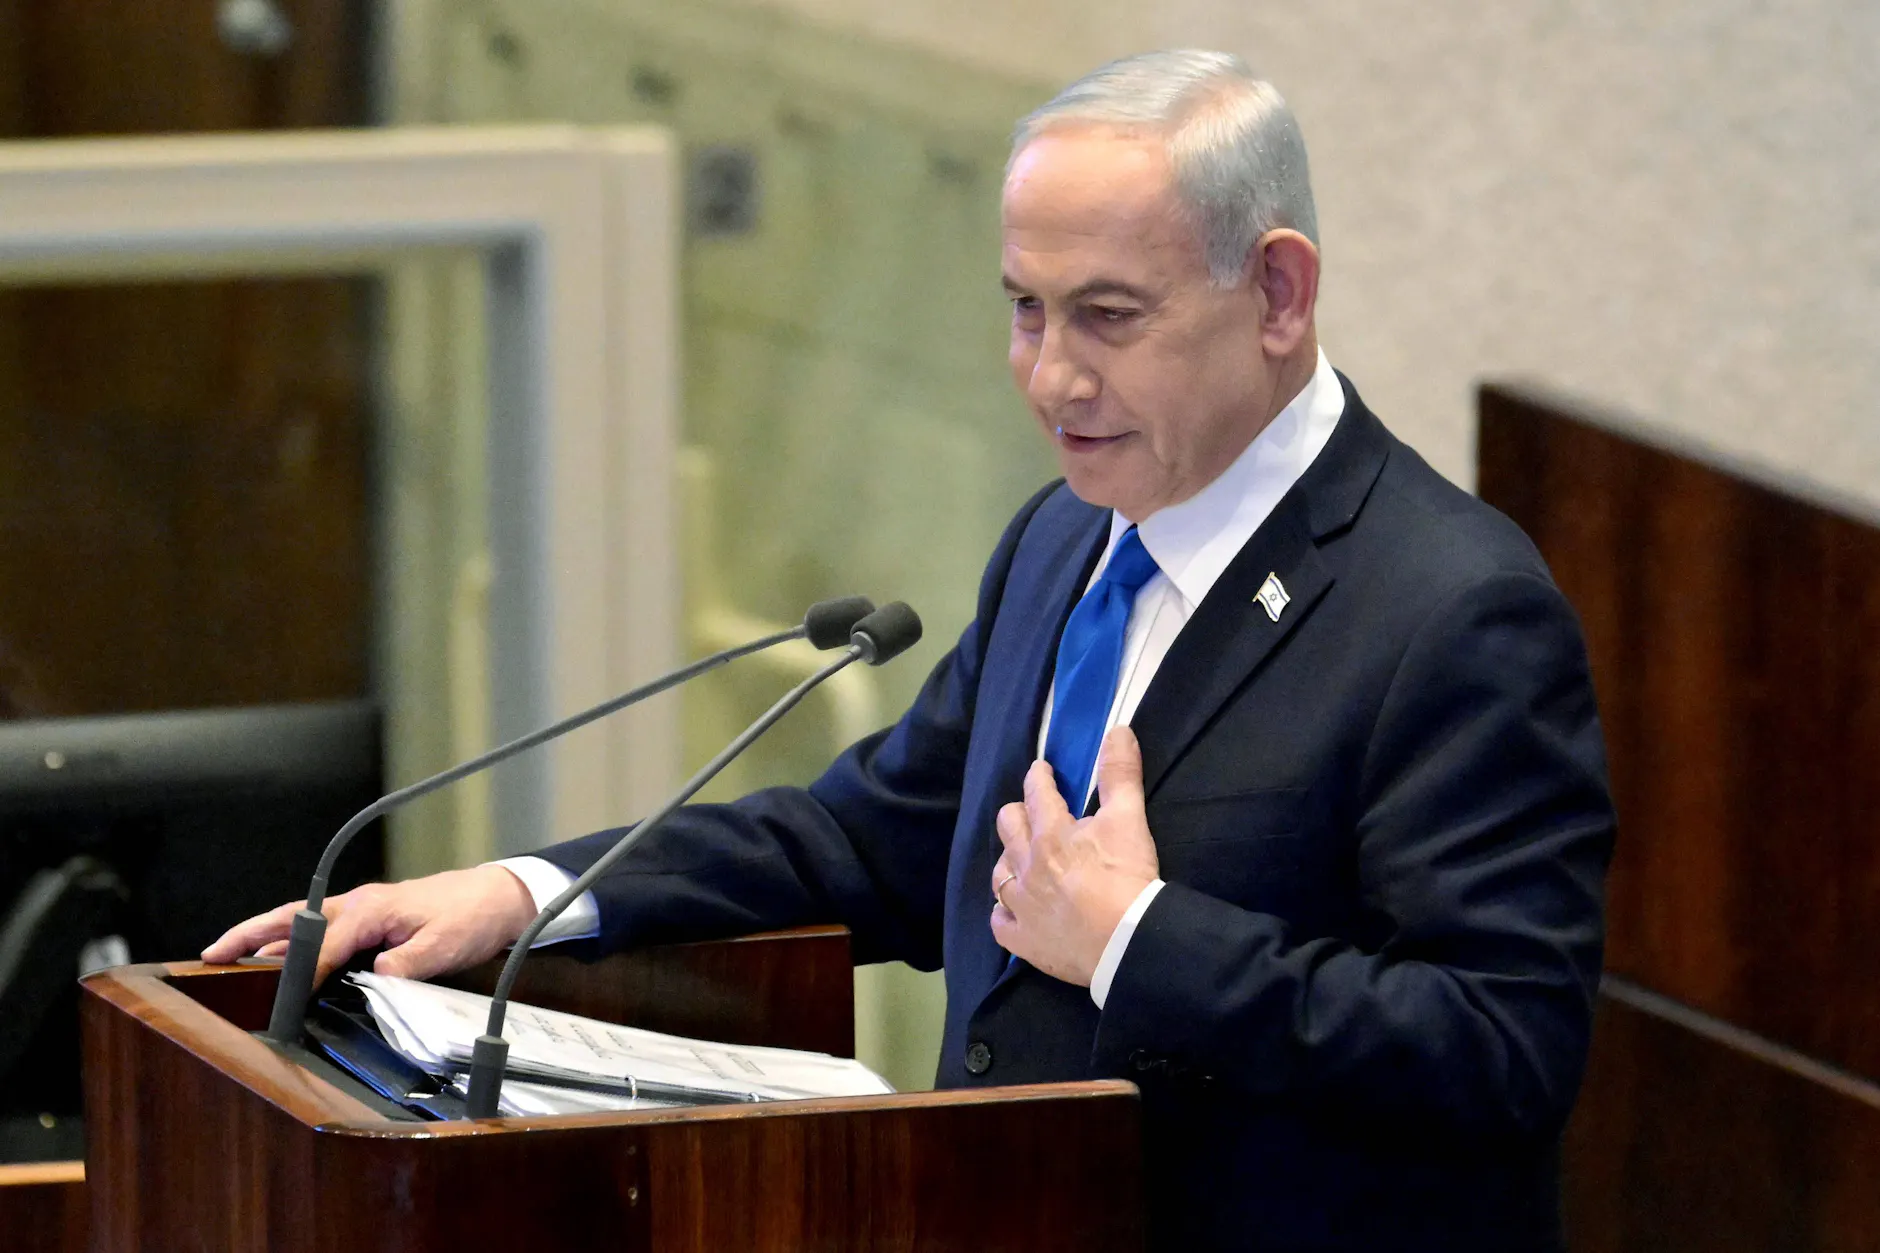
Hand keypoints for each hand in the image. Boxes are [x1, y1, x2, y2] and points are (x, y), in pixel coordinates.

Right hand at [200, 865, 538, 985]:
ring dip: (263, 937)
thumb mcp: (445, 945)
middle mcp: (360, 905)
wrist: (497, 897)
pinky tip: (276, 957)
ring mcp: (362, 911)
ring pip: (301, 921)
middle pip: (293, 918)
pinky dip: (290, 940)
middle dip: (250, 934)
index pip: (327, 942)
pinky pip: (320, 930)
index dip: (304, 969)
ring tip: (225, 955)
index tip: (284, 994)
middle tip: (210, 953)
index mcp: (373, 908)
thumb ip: (408, 962)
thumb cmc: (471, 916)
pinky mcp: (369, 920)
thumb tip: (376, 974)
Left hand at [990, 725, 1159, 985]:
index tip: (1041, 771)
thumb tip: (1117, 730)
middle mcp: (1027, 865)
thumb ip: (1120, 774)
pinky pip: (1000, 924)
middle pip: (1008, 830)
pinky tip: (1009, 912)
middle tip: (1029, 813)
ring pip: (999, 875)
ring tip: (1017, 859)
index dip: (1039, 778)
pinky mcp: (1024, 940)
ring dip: (1007, 862)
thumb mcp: (1128, 818)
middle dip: (1017, 815)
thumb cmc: (1126, 876)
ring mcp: (1021, 905)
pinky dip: (1003, 914)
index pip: (1038, 794)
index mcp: (1050, 833)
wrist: (1124, 941)